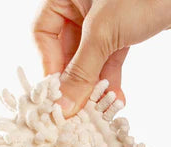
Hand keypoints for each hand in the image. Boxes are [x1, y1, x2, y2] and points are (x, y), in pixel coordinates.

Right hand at [33, 0, 170, 116]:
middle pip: (67, 50)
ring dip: (95, 85)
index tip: (59, 97)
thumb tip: (63, 105)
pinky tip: (117, 99)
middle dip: (76, 81)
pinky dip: (112, 79)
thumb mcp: (104, 33)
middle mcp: (82, 4)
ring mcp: (104, 18)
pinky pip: (110, 58)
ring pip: (90, 58)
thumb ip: (81, 70)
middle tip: (80, 111)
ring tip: (102, 108)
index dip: (50, 66)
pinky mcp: (126, 29)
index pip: (44, 34)